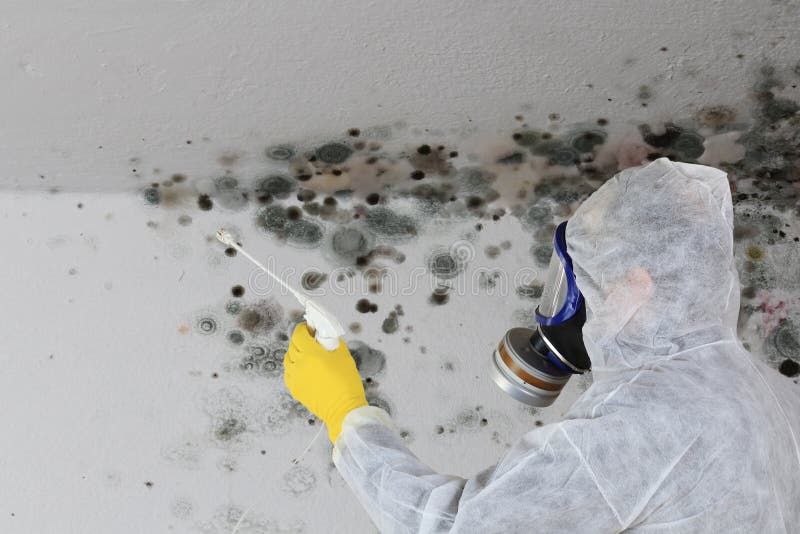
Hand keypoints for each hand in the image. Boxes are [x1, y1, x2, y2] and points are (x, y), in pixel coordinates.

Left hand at [283, 323, 367, 442]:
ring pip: (288, 360)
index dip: (304, 328)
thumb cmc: (346, 381)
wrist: (344, 409)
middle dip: (300, 340)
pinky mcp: (295, 389)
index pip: (299, 334)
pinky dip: (294, 368)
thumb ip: (333, 342)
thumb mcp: (344, 355)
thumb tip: (325, 337)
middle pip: (292, 346)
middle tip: (311, 340)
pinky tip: (304, 369)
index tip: (310, 328)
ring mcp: (295, 378)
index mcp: (310, 353)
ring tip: (307, 356)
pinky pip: (289, 374)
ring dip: (295, 354)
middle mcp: (299, 364)